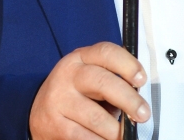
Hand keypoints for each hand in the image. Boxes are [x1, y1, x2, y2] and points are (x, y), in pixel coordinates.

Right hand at [29, 41, 150, 139]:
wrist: (39, 114)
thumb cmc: (74, 95)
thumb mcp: (90, 78)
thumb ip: (112, 81)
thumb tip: (138, 100)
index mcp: (81, 58)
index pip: (106, 52)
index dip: (127, 64)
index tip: (141, 79)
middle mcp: (69, 75)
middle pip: (102, 82)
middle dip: (128, 100)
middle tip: (143, 114)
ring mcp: (59, 99)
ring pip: (96, 117)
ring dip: (116, 130)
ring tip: (124, 134)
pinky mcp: (55, 123)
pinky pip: (84, 137)